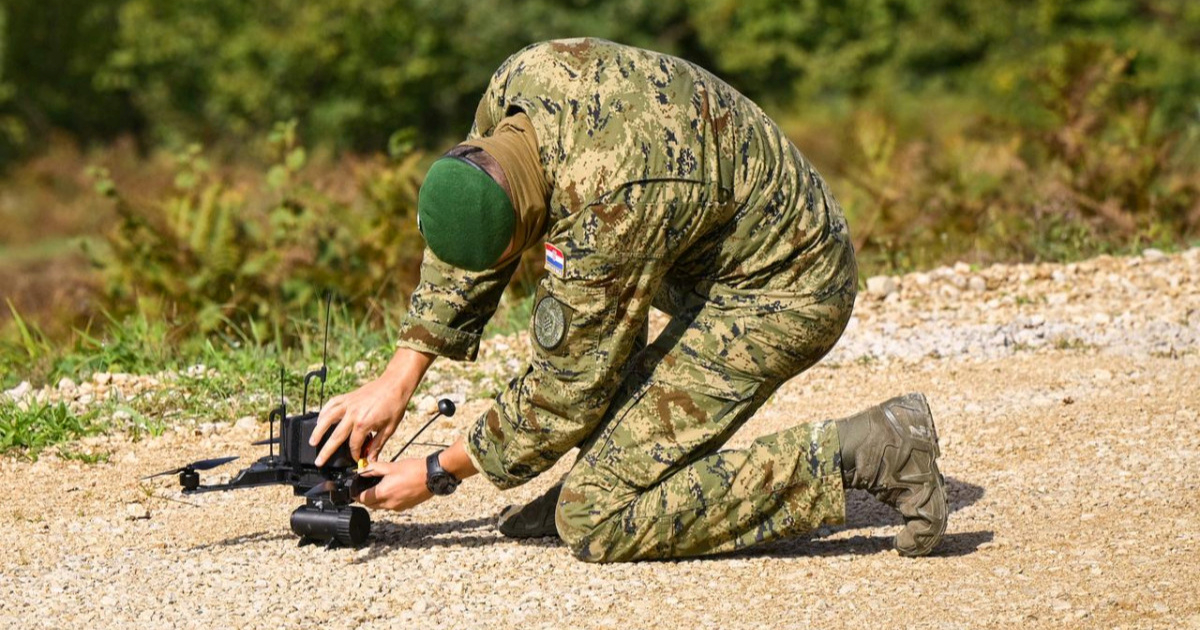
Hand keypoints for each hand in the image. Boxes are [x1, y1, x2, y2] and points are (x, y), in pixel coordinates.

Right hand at [309, 347, 433, 465]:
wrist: (395, 384)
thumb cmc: (394, 405)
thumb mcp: (389, 428)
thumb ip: (377, 445)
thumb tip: (371, 459)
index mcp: (364, 424)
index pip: (354, 445)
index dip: (355, 454)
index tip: (357, 459)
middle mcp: (352, 414)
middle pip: (336, 436)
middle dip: (326, 451)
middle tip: (318, 461)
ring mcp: (348, 404)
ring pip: (327, 419)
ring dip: (318, 431)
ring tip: (312, 442)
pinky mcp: (347, 397)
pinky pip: (331, 404)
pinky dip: (324, 412)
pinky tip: (320, 420)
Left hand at [355, 459, 431, 510]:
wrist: (432, 476)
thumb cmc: (413, 470)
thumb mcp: (391, 466)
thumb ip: (373, 469)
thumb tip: (362, 470)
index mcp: (383, 493)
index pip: (362, 499)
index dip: (356, 495)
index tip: (354, 491)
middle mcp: (389, 504)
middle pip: (370, 505)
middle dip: (366, 498)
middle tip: (366, 487)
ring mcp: (398, 507)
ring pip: (381, 506)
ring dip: (377, 499)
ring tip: (381, 486)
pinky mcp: (406, 507)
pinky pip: (391, 506)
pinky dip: (388, 500)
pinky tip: (394, 489)